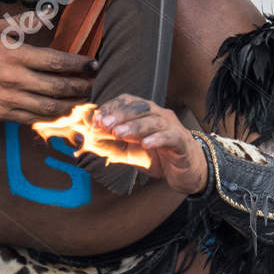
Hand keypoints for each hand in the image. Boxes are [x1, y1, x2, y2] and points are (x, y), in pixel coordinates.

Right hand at [0, 21, 97, 121]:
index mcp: (16, 55)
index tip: (93, 65)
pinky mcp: (3, 114)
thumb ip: (25, 22)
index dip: (79, 65)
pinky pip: (34, 119)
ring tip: (83, 100)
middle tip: (93, 83)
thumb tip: (48, 12)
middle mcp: (16, 78)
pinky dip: (52, 117)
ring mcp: (10, 99)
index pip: (56, 61)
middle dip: (80, 86)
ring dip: (71, 105)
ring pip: (50, 106)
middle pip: (58, 86)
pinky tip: (62, 112)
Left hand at [93, 95, 208, 195]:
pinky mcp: (182, 142)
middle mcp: (159, 115)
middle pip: (140, 108)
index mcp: (145, 113)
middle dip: (119, 114)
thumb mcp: (128, 151)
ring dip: (134, 126)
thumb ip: (110, 144)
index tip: (96, 120)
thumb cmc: (156, 157)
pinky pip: (170, 137)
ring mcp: (172, 127)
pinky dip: (158, 138)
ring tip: (119, 133)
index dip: (111, 108)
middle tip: (104, 124)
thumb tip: (87, 140)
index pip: (127, 102)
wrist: (185, 172)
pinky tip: (146, 144)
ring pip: (153, 120)